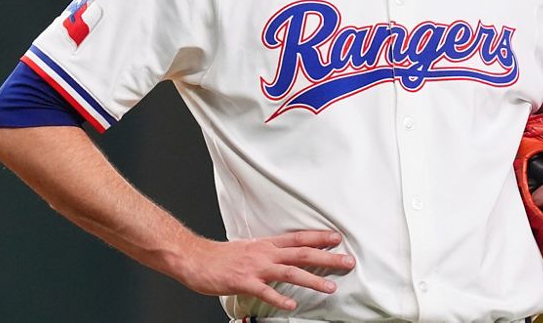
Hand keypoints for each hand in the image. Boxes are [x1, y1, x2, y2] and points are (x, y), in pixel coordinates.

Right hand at [175, 230, 355, 310]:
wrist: (195, 258)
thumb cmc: (221, 256)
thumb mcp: (250, 248)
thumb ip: (268, 252)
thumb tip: (285, 257)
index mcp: (266, 244)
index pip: (299, 238)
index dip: (319, 237)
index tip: (338, 238)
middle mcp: (265, 253)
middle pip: (302, 254)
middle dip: (327, 258)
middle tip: (347, 261)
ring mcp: (255, 268)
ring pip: (289, 272)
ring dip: (312, 280)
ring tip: (330, 287)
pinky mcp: (244, 282)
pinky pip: (265, 292)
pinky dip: (279, 299)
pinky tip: (292, 305)